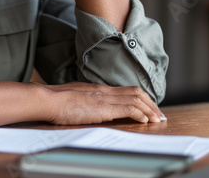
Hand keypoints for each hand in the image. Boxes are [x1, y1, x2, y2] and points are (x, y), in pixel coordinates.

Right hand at [42, 82, 165, 124]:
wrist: (48, 99)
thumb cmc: (56, 101)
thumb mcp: (75, 98)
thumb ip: (87, 100)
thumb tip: (91, 107)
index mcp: (98, 88)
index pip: (126, 90)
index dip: (141, 98)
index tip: (149, 107)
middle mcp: (105, 90)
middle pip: (136, 92)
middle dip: (151, 103)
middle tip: (159, 114)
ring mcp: (105, 98)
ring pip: (136, 99)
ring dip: (150, 109)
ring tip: (157, 118)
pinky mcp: (104, 107)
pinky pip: (128, 108)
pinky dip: (140, 113)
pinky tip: (145, 120)